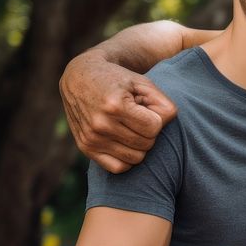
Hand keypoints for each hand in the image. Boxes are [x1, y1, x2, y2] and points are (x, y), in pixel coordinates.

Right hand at [59, 51, 177, 172]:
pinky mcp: (85, 148)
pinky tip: (125, 142)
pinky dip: (127, 158)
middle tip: (139, 118)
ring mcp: (91, 138)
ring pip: (136, 158)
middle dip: (149, 132)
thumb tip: (166, 125)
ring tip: (131, 128)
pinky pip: (118, 167)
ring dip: (140, 145)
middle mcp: (101, 124)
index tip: (147, 110)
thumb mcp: (142, 82)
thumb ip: (162, 103)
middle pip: (146, 144)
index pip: (154, 128)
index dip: (156, 119)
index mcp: (115, 105)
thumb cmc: (117, 80)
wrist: (79, 78)